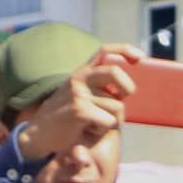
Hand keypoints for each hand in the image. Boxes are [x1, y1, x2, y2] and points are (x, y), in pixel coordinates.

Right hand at [17, 44, 142, 162]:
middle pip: (115, 72)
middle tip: (125, 97)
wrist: (41, 132)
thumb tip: (130, 88)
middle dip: (127, 87)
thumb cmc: (70, 115)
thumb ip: (103, 88)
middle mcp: (80, 78)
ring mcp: (79, 93)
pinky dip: (103, 129)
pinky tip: (89, 128)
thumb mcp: (85, 95)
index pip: (104, 52)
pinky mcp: (79, 110)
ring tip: (94, 122)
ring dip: (113, 120)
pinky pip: (110, 121)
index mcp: (83, 72)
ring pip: (118, 107)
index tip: (141, 57)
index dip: (124, 50)